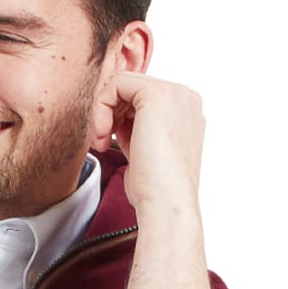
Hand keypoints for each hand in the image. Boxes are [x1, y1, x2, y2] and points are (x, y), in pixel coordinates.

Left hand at [90, 72, 205, 218]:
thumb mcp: (143, 152)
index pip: (142, 98)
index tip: (110, 143)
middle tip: (101, 143)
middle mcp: (185, 98)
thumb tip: (115, 120)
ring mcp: (175, 93)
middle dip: (110, 112)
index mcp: (186, 112)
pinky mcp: (156, 94)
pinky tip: (103, 134)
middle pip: (132, 87)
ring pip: (122, 83)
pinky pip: (116, 83)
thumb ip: (134, 129)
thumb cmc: (154, 191)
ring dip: (103, 111)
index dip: (119, 116)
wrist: (166, 206)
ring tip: (101, 142)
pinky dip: (101, 106)